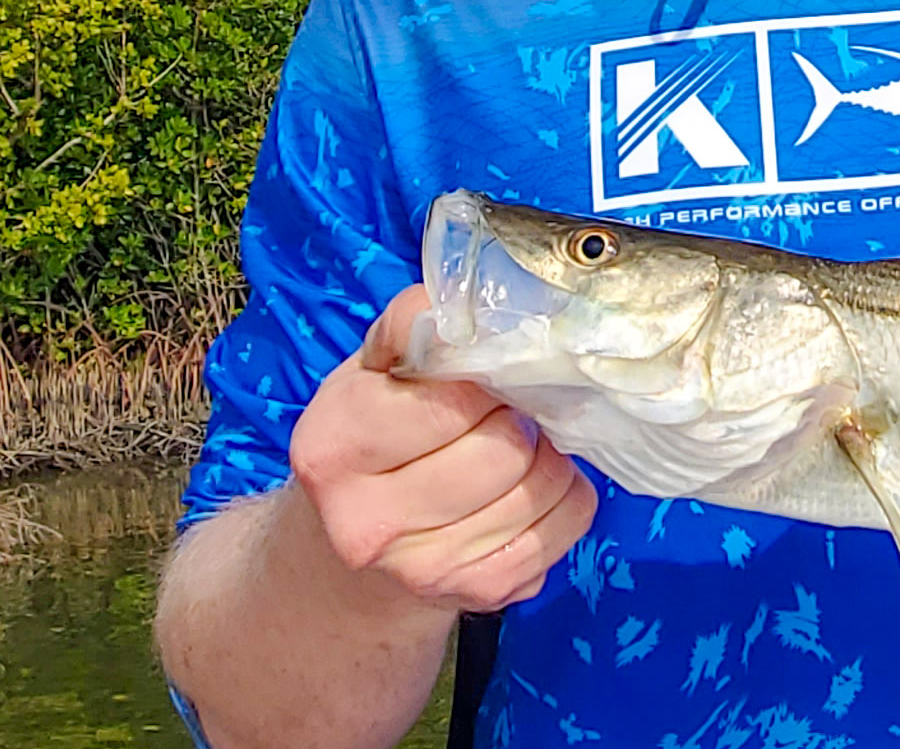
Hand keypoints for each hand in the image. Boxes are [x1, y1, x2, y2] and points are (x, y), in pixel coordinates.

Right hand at [284, 283, 599, 612]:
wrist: (348, 556)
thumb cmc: (370, 444)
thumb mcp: (366, 376)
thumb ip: (407, 331)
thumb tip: (456, 305)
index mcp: (332, 451)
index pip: (449, 401)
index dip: (485, 376)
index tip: (484, 373)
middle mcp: (367, 525)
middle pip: (503, 449)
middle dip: (519, 415)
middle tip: (507, 408)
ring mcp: (426, 571)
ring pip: (542, 485)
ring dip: (548, 453)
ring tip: (520, 443)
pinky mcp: (480, 594)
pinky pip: (568, 523)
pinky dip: (567, 493)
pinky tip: (532, 485)